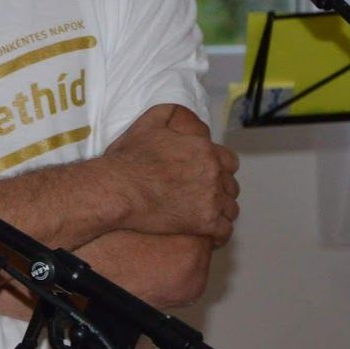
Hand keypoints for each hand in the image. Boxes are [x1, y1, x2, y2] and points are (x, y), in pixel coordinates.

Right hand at [102, 105, 239, 244]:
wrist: (119, 189)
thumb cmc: (129, 159)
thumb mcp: (148, 124)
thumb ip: (171, 113)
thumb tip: (183, 113)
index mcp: (204, 150)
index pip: (230, 161)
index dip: (220, 169)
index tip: (208, 176)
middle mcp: (213, 173)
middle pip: (231, 186)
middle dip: (220, 191)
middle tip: (204, 198)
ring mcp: (211, 199)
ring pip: (230, 209)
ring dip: (220, 213)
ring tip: (206, 217)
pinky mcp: (204, 223)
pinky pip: (224, 232)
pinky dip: (218, 234)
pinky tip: (209, 235)